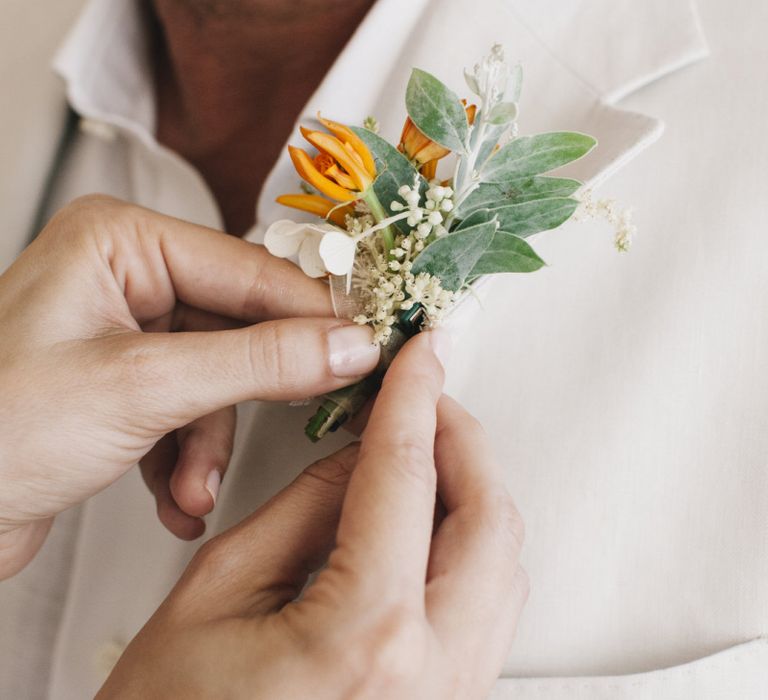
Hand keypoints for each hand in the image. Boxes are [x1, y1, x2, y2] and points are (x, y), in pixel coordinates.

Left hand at [0, 196, 379, 577]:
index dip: (315, 316)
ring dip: (209, 444)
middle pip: (240, 328)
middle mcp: (127, 276)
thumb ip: (259, 361)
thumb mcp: (143, 386)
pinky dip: (185, 458)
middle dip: (244, 400)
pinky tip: (172, 496)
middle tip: (302, 421)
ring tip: (190, 488)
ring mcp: (126, 331)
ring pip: (219, 380)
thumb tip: (348, 345)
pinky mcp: (124, 384)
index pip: (252, 271)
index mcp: (122, 241)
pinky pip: (189, 410)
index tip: (370, 349)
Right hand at [98, 333, 527, 699]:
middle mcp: (431, 675)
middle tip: (424, 398)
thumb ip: (302, 508)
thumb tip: (360, 453)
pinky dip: (469, 542)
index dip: (412, 400)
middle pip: (489, 517)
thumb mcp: (219, 592)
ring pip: (503, 561)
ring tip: (422, 451)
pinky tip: (428, 520)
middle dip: (461, 439)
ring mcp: (453, 698)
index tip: (419, 355)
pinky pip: (489, 604)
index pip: (404, 479)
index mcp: (365, 638)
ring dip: (471, 490)